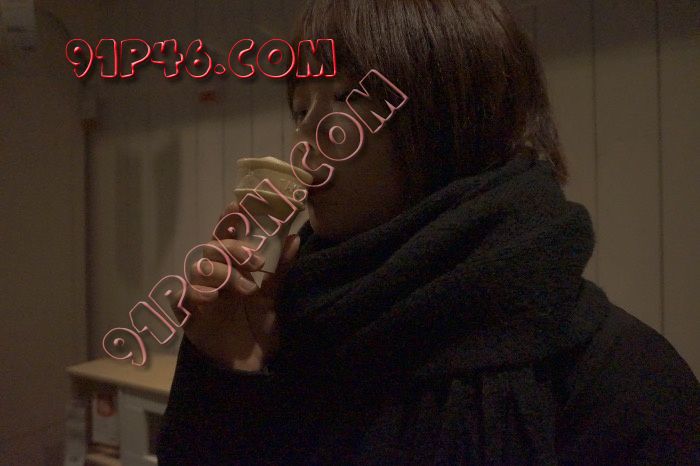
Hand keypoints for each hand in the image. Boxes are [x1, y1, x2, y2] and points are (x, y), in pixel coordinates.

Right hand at [171, 201, 300, 371]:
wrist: (252, 364)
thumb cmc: (259, 326)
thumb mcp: (274, 296)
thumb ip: (282, 268)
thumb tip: (295, 237)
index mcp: (231, 268)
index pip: (226, 238)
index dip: (228, 221)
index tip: (238, 204)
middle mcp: (213, 277)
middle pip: (211, 249)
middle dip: (233, 250)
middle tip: (258, 261)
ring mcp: (199, 295)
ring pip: (197, 268)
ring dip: (223, 273)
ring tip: (246, 289)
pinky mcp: (188, 316)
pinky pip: (180, 297)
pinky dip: (192, 292)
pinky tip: (210, 297)